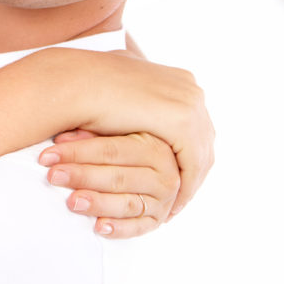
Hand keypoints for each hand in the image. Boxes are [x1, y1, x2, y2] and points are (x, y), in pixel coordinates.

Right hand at [33, 50, 214, 232]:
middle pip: (203, 139)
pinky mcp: (182, 122)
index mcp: (181, 79)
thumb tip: (143, 97)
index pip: (195, 122)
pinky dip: (185, 187)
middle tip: (179, 194)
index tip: (176, 173)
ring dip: (190, 181)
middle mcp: (191, 89)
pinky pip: (192, 165)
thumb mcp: (125, 86)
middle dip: (193, 168)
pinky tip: (172, 204)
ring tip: (174, 204)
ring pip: (201, 154)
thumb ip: (142, 94)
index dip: (187, 151)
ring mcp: (190, 104)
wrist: (79, 83)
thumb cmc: (93, 85)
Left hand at [40, 129, 181, 237]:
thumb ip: (92, 135)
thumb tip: (61, 139)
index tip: (48, 156)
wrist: (163, 168)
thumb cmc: (133, 146)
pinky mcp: (157, 221)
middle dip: (82, 176)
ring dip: (98, 203)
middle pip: (117, 176)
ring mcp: (162, 201)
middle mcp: (163, 175)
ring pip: (126, 203)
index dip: (77, 152)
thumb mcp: (119, 133)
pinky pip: (138, 228)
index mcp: (154, 146)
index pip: (110, 150)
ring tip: (72, 201)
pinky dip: (118, 229)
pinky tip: (98, 227)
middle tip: (53, 176)